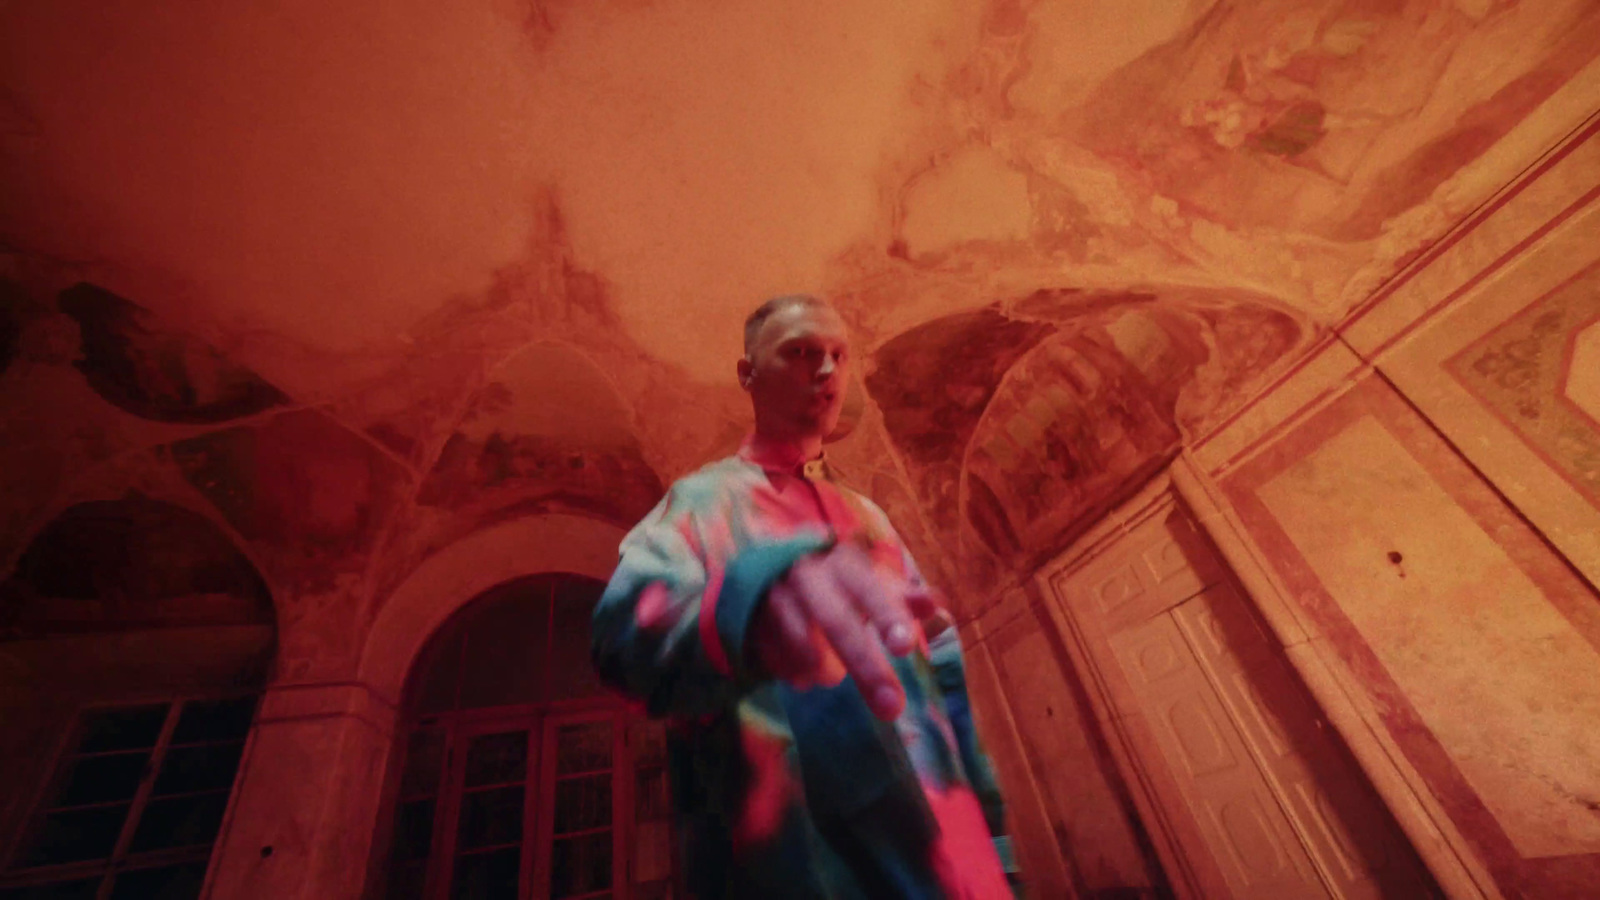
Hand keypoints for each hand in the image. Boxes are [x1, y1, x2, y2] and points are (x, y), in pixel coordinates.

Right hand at [749, 542, 937, 719]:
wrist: (767, 572)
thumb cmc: (836, 584)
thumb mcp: (869, 584)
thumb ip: (901, 597)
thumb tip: (933, 605)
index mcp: (843, 563)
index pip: (868, 588)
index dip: (887, 616)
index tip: (906, 648)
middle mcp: (807, 575)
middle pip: (837, 623)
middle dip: (866, 668)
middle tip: (892, 709)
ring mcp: (774, 597)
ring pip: (802, 646)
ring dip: (824, 671)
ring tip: (832, 677)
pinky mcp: (749, 619)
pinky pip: (776, 659)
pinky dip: (795, 675)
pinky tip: (803, 674)